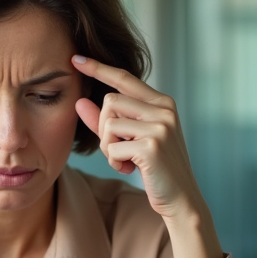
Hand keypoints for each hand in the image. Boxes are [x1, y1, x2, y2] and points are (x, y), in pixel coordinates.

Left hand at [72, 55, 224, 257]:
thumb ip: (105, 121)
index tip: (75, 58)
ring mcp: (160, 126)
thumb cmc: (155, 169)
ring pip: (109, 123)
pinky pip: (112, 147)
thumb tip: (79, 102)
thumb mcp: (129, 140)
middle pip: (110, 101)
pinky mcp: (152, 146)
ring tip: (127, 160)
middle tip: (119, 149)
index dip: (98, 68)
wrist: (180, 199)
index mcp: (162, 103)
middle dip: (104, 128)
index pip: (124, 78)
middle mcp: (164, 109)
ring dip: (109, 147)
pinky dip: (115, 161)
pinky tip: (131, 169)